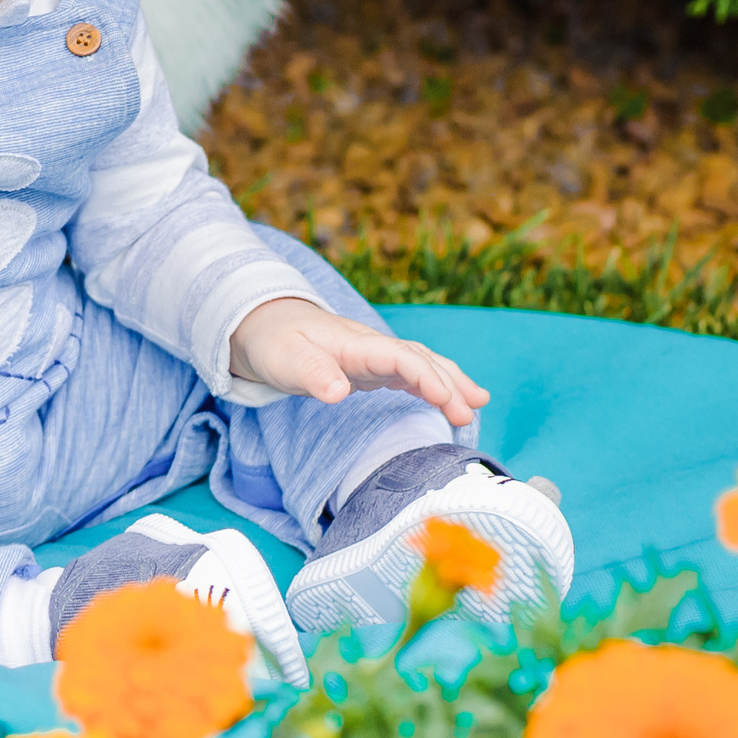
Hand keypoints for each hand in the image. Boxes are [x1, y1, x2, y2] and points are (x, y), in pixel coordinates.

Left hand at [227, 297, 489, 426]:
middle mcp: (370, 346)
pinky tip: (447, 399)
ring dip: (449, 381)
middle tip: (470, 412)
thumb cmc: (272, 341)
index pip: (401, 357)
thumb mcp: (285, 359)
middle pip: (419, 360)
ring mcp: (371, 355)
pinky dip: (430, 384)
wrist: (260, 324)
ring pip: (419, 364)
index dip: (427, 378)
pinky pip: (407, 373)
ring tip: (478, 403)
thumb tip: (339, 392)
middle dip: (449, 383)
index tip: (448, 401)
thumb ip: (311, 373)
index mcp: (355, 343)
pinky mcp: (367, 367)